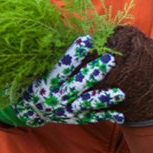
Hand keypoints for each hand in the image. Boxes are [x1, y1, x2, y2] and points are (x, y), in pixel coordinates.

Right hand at [0, 34, 124, 126]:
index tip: (87, 39)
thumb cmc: (39, 82)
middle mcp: (59, 95)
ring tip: (121, 93)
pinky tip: (122, 116)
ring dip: (104, 98)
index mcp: (50, 81)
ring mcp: (68, 108)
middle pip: (79, 83)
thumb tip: (64, 34)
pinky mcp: (77, 117)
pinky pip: (93, 117)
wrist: (30, 110)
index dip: (74, 52)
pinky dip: (108, 116)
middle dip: (95, 72)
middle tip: (111, 60)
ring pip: (87, 102)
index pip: (63, 65)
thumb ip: (54, 58)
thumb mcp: (40, 71)